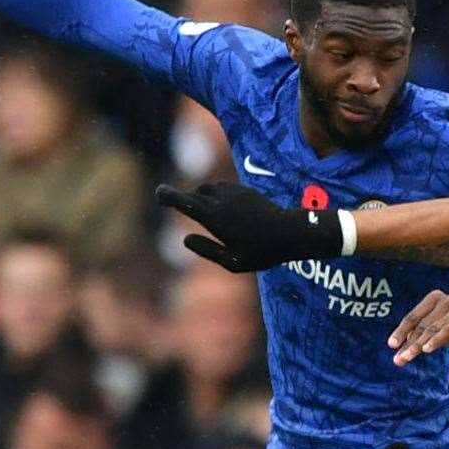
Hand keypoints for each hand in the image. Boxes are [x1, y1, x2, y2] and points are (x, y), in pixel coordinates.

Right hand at [155, 181, 342, 271]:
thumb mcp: (232, 262)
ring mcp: (233, 193)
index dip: (169, 196)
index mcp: (215, 219)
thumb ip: (207, 250)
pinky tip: (216, 205)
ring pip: (207, 188)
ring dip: (198, 195)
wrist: (289, 233)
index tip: (158, 193)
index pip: (186, 202)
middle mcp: (222, 201)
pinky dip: (213, 193)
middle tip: (170, 201)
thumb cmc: (261, 253)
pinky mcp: (244, 190)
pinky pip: (221, 187)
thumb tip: (185, 239)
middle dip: (181, 198)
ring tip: (194, 206)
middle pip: (193, 194)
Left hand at [387, 291, 448, 364]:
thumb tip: (398, 349)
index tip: (391, 345)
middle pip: (421, 325)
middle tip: (398, 359)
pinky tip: (426, 349)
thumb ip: (418, 336)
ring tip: (407, 357)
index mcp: (434, 298)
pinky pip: (447, 331)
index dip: (401, 331)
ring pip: (432, 329)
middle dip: (408, 343)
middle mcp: (445, 299)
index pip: (413, 316)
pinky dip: (435, 340)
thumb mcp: (435, 331)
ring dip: (417, 345)